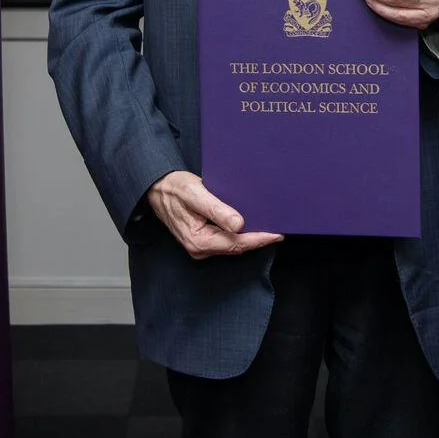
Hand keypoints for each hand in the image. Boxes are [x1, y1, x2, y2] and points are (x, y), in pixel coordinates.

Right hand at [146, 171, 282, 259]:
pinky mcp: (203, 239)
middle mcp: (200, 248)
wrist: (157, 189)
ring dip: (252, 237)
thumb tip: (239, 224)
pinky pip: (227, 240)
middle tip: (281, 227)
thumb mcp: (195, 194)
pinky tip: (252, 224)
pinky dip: (241, 234)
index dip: (260, 239)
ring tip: (271, 225)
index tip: (278, 233)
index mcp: (199, 241)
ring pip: (233, 244)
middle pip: (238, 247)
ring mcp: (201, 246)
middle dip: (259, 239)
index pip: (237, 243)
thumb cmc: (174, 189)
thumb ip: (217, 209)